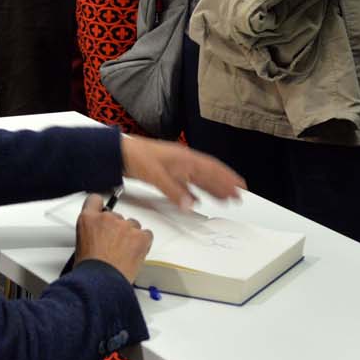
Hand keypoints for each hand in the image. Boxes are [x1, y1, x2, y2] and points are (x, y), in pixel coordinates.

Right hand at [74, 193, 151, 282]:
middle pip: (117, 216)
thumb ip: (90, 233)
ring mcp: (125, 226)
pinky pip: (147, 234)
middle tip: (114, 246)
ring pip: (133, 225)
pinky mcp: (140, 236)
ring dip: (130, 236)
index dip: (100, 207)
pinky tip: (135, 254)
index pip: (95, 200)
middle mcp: (107, 218)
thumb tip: (96, 237)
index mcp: (88, 219)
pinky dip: (144, 243)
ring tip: (124, 253)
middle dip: (117, 229)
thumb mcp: (81, 246)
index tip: (103, 212)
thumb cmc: (90, 271)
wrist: (101, 284)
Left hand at [120, 134, 244, 210]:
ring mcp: (176, 167)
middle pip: (209, 174)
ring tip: (225, 198)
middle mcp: (183, 161)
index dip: (227, 178)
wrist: (119, 153)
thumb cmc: (137, 157)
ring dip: (213, 189)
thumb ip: (175, 191)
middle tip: (239, 195)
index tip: (240, 187)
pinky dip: (194, 193)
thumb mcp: (156, 175)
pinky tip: (196, 201)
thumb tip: (191, 205)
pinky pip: (186, 185)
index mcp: (185, 159)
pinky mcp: (167, 173)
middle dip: (225, 184)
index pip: (212, 169)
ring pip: (199, 179)